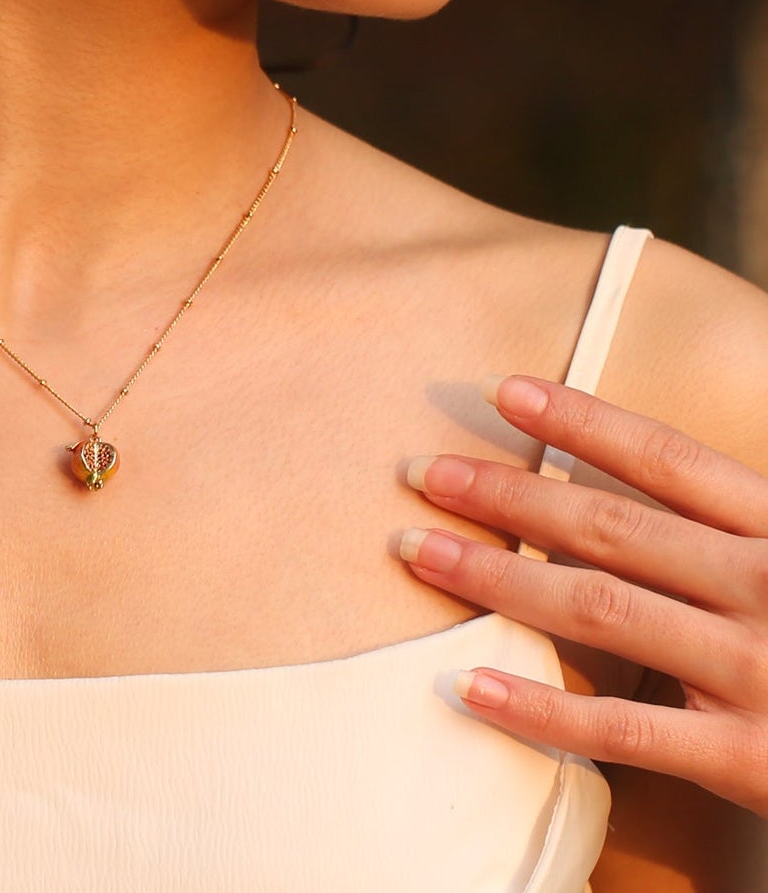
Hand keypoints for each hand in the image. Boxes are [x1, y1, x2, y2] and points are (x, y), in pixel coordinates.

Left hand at [396, 374, 767, 818]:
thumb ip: (739, 515)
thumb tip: (644, 464)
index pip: (669, 459)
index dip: (582, 419)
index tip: (504, 389)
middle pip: (612, 527)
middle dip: (508, 494)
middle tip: (422, 472)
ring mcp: (757, 674)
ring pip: (600, 611)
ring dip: (497, 576)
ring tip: (418, 550)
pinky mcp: (751, 761)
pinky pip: (624, 731)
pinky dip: (540, 709)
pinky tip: (468, 684)